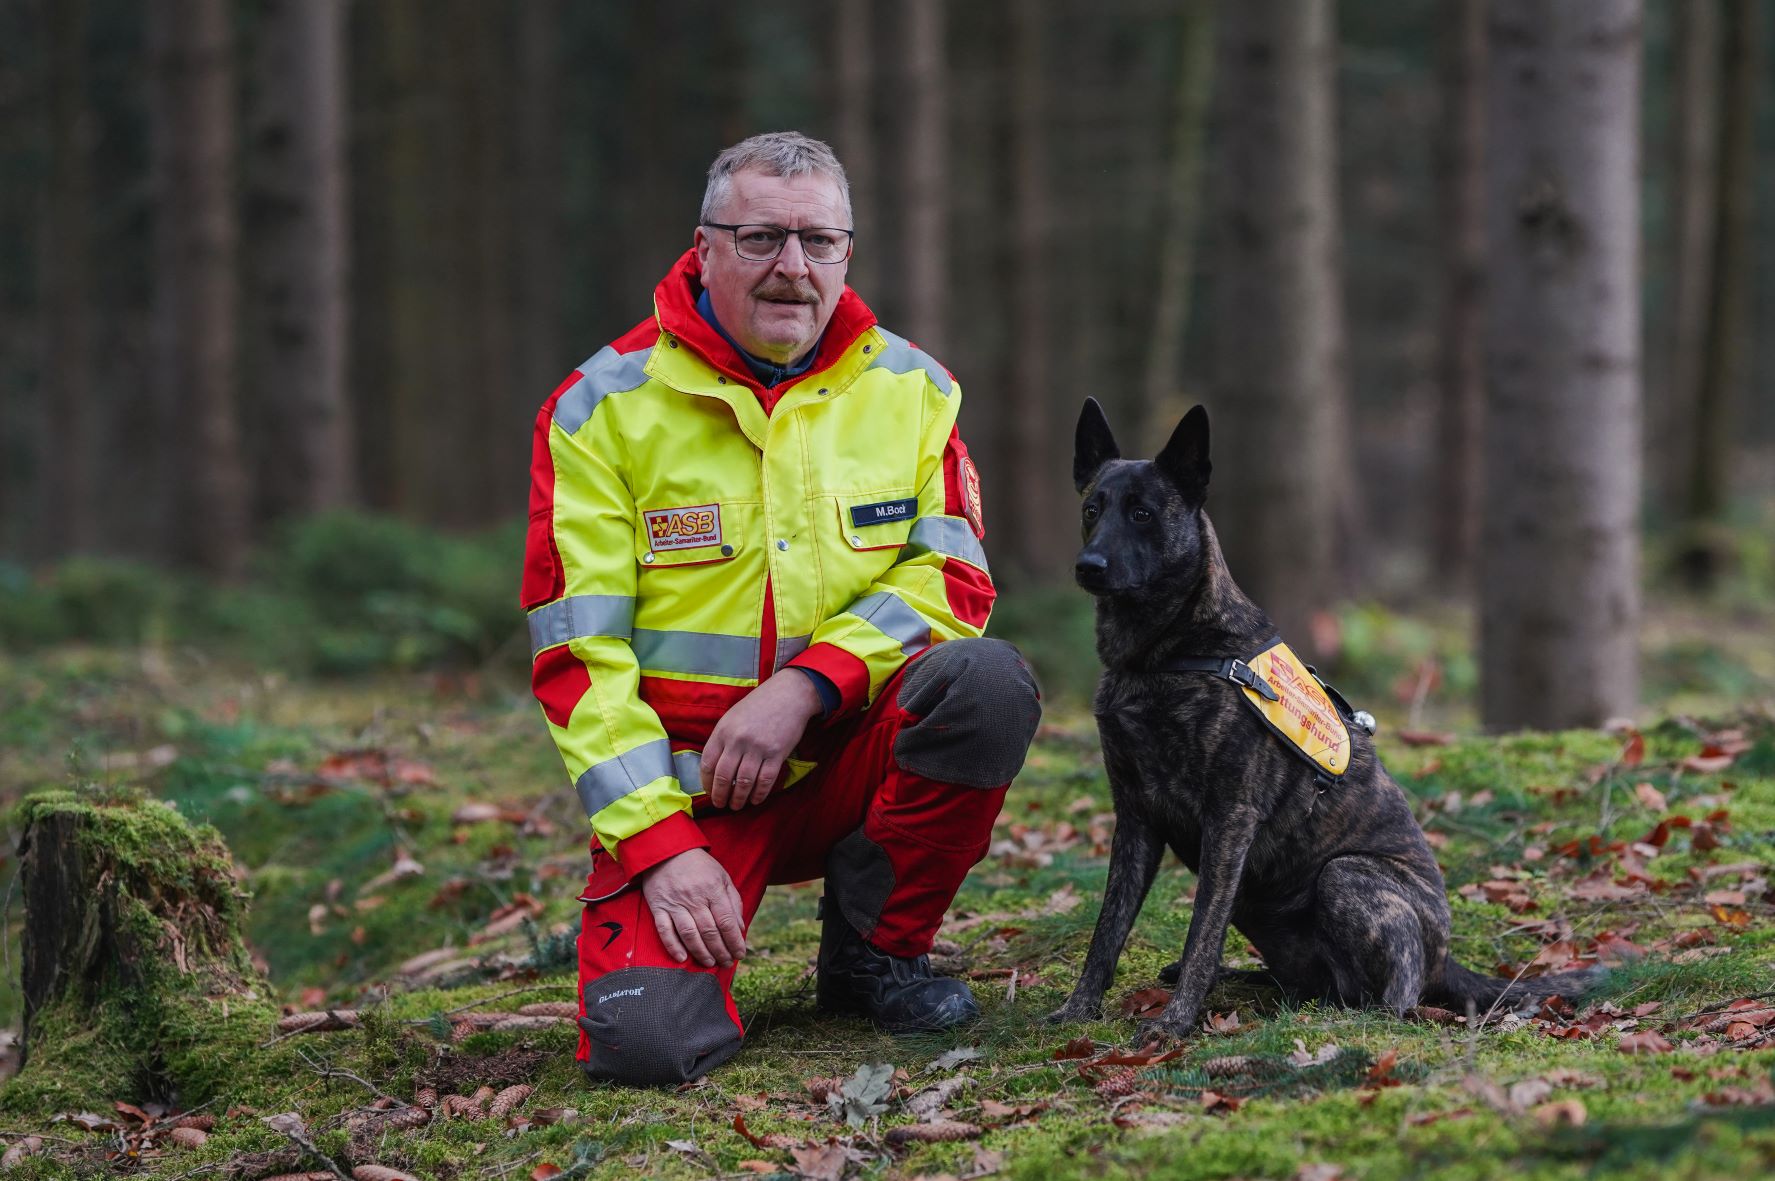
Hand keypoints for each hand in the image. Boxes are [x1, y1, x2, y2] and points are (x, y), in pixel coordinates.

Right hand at [637, 848, 746, 967]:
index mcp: (713, 889)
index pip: (726, 921)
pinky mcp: (658, 907)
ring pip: (690, 934)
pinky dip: (673, 946)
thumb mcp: (722, 876)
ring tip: (710, 963)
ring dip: (701, 952)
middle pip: (710, 931)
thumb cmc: (698, 865)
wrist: (666, 850)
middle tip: (727, 962)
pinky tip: (683, 958)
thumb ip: (733, 901)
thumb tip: (740, 927)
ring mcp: (675, 903)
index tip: (740, 953)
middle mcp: (694, 898)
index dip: (735, 941)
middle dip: (721, 951)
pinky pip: (665, 930)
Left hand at [701, 669, 822, 810]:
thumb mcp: (733, 717)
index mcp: (723, 730)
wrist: (789, 695)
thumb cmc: (759, 706)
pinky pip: (765, 780)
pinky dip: (759, 794)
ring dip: (738, 798)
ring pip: (743, 782)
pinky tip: (755, 799)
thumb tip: (715, 768)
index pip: (708, 763)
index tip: (708, 791)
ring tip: (736, 806)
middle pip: (723, 776)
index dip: (706, 782)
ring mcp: (758, 748)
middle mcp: (738, 740)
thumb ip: (723, 740)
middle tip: (720, 804)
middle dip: (720, 795)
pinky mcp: (777, 754)